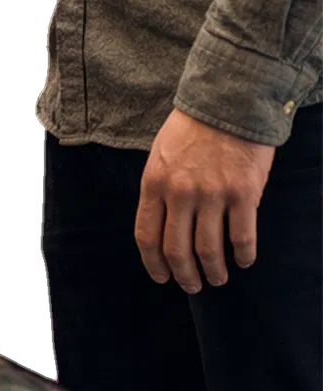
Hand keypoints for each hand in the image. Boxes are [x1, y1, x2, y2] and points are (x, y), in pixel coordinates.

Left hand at [134, 108, 275, 291]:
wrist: (228, 103)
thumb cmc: (192, 130)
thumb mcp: (160, 157)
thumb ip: (160, 190)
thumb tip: (163, 226)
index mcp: (154, 184)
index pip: (146, 236)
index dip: (154, 263)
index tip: (162, 277)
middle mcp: (180, 193)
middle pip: (177, 249)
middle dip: (184, 275)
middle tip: (192, 286)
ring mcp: (213, 195)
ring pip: (209, 250)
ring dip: (215, 271)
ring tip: (219, 279)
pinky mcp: (244, 194)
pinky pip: (242, 236)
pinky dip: (243, 255)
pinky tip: (244, 261)